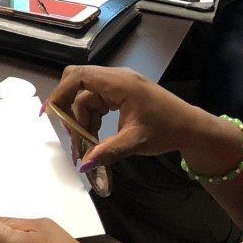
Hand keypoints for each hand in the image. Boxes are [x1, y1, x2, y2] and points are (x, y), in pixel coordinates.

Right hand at [47, 65, 226, 171]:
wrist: (191, 128)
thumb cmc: (167, 130)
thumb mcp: (136, 142)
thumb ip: (107, 151)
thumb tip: (83, 165)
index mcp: (120, 83)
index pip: (79, 77)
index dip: (60, 93)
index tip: (50, 114)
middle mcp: (116, 78)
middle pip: (78, 83)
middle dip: (69, 107)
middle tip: (69, 132)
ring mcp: (118, 85)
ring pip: (86, 96)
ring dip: (81, 119)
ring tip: (85, 145)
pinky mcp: (121, 93)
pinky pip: (96, 101)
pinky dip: (91, 118)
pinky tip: (94, 137)